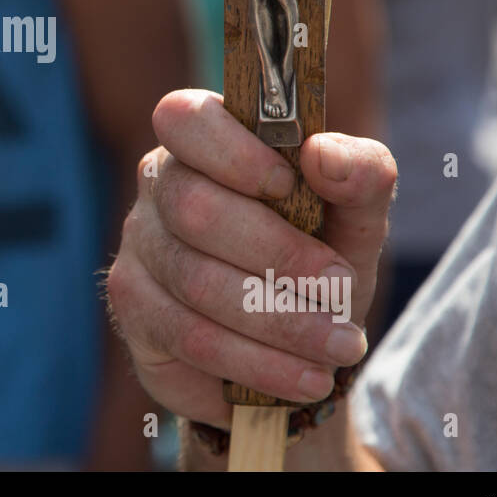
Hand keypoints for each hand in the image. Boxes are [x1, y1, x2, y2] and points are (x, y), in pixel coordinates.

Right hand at [105, 90, 396, 429]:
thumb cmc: (321, 257)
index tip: (288, 186)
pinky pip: (190, 339)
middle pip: (194, 209)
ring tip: (339, 346)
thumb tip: (322, 154)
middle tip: (341, 290)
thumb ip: (360, 174)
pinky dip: (258, 363)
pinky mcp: (136, 313)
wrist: (298, 342)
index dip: (232, 151)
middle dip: (278, 254)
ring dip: (279, 321)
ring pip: (195, 282)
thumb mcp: (356, 216)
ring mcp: (138, 249)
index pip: (185, 119)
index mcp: (203, 142)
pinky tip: (304, 377)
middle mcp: (158, 187)